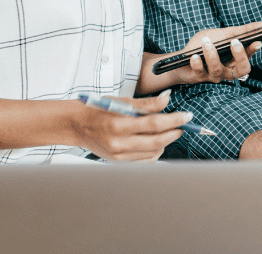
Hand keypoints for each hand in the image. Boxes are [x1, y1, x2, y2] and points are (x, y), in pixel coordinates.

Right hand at [70, 90, 188, 161]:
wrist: (75, 125)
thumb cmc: (96, 109)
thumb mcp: (121, 100)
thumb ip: (146, 103)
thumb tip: (167, 99)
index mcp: (118, 124)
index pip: (154, 124)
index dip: (174, 120)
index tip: (187, 116)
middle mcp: (118, 143)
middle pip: (157, 141)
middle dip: (174, 132)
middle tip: (183, 124)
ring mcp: (118, 155)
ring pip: (153, 153)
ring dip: (166, 142)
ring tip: (169, 131)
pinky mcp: (118, 162)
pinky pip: (144, 160)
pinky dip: (155, 152)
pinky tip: (156, 142)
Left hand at [176, 22, 261, 84]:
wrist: (181, 57)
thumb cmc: (204, 45)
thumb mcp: (223, 34)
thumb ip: (242, 31)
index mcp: (235, 60)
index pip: (249, 57)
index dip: (253, 50)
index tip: (257, 41)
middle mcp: (227, 70)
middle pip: (241, 70)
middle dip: (240, 56)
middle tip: (235, 42)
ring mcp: (213, 75)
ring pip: (218, 69)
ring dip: (212, 55)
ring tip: (206, 42)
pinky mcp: (199, 77)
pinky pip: (200, 72)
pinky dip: (197, 63)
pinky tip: (194, 56)